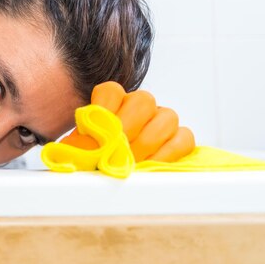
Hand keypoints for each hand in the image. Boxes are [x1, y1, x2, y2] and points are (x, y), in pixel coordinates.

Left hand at [61, 82, 194, 161]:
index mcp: (112, 101)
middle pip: (143, 101)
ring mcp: (162, 120)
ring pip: (167, 117)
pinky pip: (184, 138)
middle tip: (117, 150)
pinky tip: (151, 165)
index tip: (97, 129)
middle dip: (128, 128)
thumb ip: (80, 146)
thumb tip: (80, 150)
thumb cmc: (94, 160)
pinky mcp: (180, 138)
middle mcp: (140, 105)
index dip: (105, 108)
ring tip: (132, 161)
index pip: (111, 90)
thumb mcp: (81, 153)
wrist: (109, 173)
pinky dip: (168, 153)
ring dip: (147, 142)